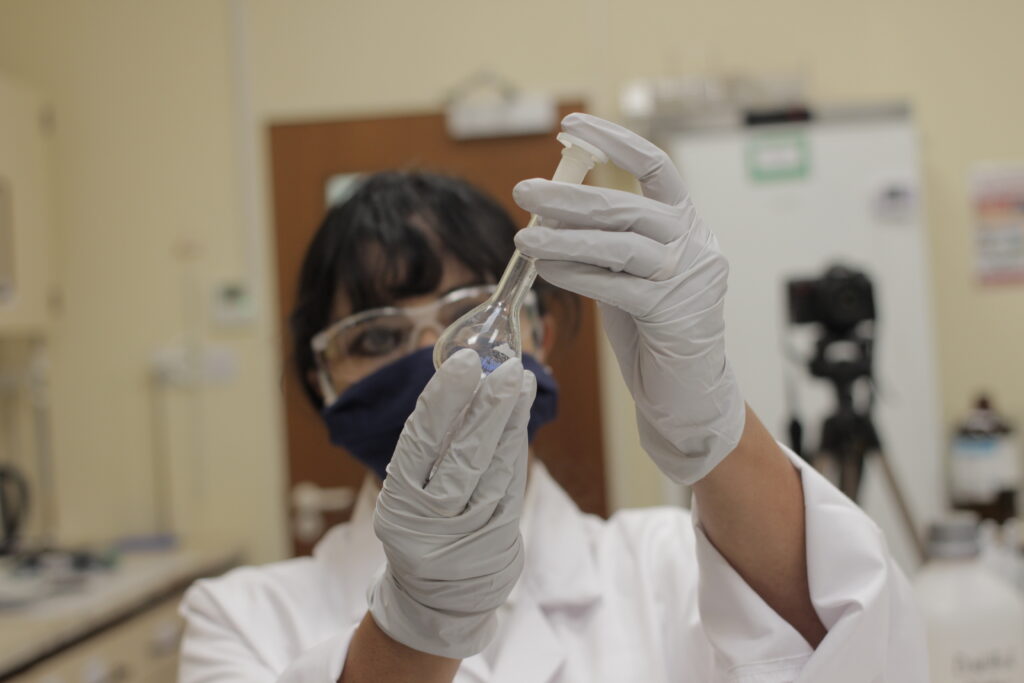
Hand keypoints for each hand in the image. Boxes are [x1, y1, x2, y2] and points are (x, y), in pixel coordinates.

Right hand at [368, 350, 535, 658]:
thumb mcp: (407, 493)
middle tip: (508, 368)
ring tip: (521, 383)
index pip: (421, 441)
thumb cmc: (418, 528)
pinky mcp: (500, 539)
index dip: (444, 399)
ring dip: (512, 421)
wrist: (434, 600)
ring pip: (496, 468)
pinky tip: (522, 418)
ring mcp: (470, 533)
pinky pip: (512, 485)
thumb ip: (430, 445)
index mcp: (400, 502)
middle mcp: (432, 520)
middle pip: (465, 456)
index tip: (465, 363)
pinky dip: (518, 448)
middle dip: (489, 407)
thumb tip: (461, 380)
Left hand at [513, 113, 744, 483]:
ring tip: (524, 238)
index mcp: (686, 221)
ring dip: (564, 239)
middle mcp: (694, 242)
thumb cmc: (654, 327)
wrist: (687, 390)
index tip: (573, 126)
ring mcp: (688, 277)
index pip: (655, 165)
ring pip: (619, 245)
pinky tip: (546, 270)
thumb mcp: (632, 270)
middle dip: (569, 197)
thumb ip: (606, 239)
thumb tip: (551, 211)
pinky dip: (576, 275)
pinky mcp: (673, 313)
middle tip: (524, 192)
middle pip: (626, 206)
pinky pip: (615, 286)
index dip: (615, 141)